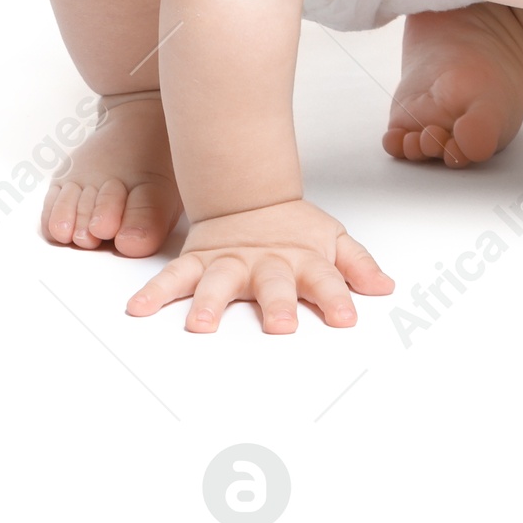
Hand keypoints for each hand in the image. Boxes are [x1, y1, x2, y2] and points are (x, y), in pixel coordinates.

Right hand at [126, 199, 393, 332]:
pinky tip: (138, 309)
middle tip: (281, 326)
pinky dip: (156, 291)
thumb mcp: (333, 240)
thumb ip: (357, 266)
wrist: (248, 196)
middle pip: (273, 283)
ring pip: (218, 281)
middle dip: (277, 304)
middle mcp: (265, 264)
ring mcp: (229, 263)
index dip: (337, 297)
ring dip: (210, 303)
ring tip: (200, 325)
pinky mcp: (198, 262)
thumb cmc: (293, 229)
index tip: (347, 318)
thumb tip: (384, 288)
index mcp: (301, 261)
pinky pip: (173, 277)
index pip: (325, 279)